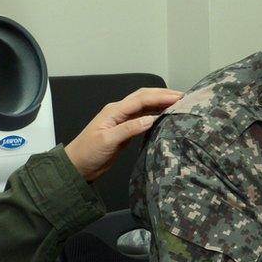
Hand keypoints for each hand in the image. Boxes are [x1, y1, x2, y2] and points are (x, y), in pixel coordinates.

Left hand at [65, 88, 182, 181]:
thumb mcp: (108, 141)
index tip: (179, 97)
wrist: (78, 166)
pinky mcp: (125, 130)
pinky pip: (142, 117)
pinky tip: (165, 116)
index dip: (160, 96)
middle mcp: (119, 111)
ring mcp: (122, 120)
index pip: (141, 99)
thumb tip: (151, 119)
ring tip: (179, 103)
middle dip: (163, 95)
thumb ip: (129, 129)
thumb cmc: (89, 152)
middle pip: (144, 97)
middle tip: (184, 97)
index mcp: (115, 110)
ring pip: (144, 106)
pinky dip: (155, 114)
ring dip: (160, 102)